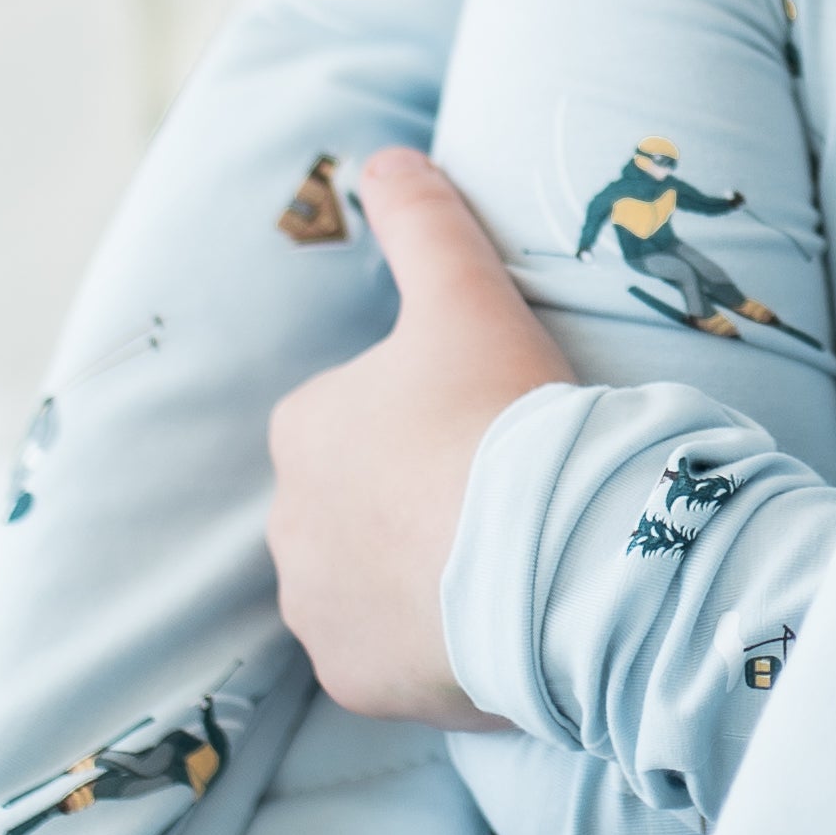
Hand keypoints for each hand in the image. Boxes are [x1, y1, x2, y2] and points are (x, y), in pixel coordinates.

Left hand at [268, 147, 569, 728]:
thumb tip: (385, 155)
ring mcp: (318, 610)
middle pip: (357, 507)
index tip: (492, 430)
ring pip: (367, 585)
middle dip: (413, 504)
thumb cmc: (503, 415)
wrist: (547, 552)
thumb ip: (423, 221)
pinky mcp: (355, 679)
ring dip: (416, 577)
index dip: (428, 422)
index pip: (356, 420)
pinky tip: (489, 624)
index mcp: (305, 428)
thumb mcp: (467, 295)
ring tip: (502, 564)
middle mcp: (288, 524)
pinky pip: (389, 659)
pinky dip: (427, 647)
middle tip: (504, 499)